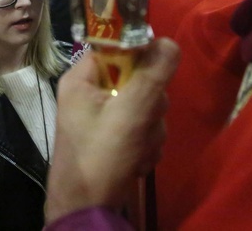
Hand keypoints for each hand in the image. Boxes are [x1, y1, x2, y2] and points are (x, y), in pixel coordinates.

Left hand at [45, 39, 178, 223]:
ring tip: (138, 149)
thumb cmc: (101, 156)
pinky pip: (142, 128)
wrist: (87, 209)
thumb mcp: (130, 112)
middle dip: (150, 104)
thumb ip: (152, 75)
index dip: (139, 55)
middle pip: (136, 78)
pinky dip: (146, 144)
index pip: (114, 48)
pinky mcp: (115, 138)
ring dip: (150, 129)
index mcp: (82, 78)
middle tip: (143, 121)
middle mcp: (90, 93)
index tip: (157, 71)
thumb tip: (169, 42)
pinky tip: (138, 160)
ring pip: (144, 105)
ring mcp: (103, 117)